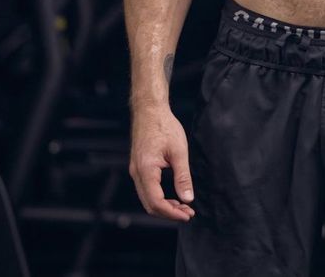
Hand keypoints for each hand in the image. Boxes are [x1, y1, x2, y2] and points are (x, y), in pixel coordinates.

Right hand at [129, 105, 195, 221]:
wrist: (149, 110)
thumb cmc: (165, 126)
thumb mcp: (179, 151)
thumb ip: (183, 176)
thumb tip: (188, 199)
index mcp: (146, 169)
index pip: (156, 202)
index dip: (172, 213)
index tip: (187, 215)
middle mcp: (136, 173)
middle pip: (150, 204)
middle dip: (169, 212)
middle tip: (188, 214)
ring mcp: (135, 171)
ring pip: (147, 199)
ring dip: (165, 206)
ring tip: (183, 207)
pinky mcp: (138, 167)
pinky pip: (147, 190)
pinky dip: (159, 197)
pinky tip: (173, 196)